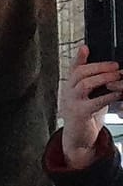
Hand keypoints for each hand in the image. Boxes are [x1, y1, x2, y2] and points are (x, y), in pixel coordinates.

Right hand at [60, 45, 121, 171]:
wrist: (78, 138)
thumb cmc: (85, 115)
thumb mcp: (87, 95)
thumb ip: (91, 80)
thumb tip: (99, 61)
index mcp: (70, 87)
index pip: (73, 68)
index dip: (79, 57)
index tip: (87, 47)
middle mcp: (68, 93)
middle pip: (79, 73)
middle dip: (98, 67)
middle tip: (115, 66)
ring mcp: (72, 103)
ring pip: (85, 84)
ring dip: (103, 78)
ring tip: (118, 76)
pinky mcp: (80, 114)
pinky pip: (95, 102)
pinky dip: (109, 96)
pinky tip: (119, 94)